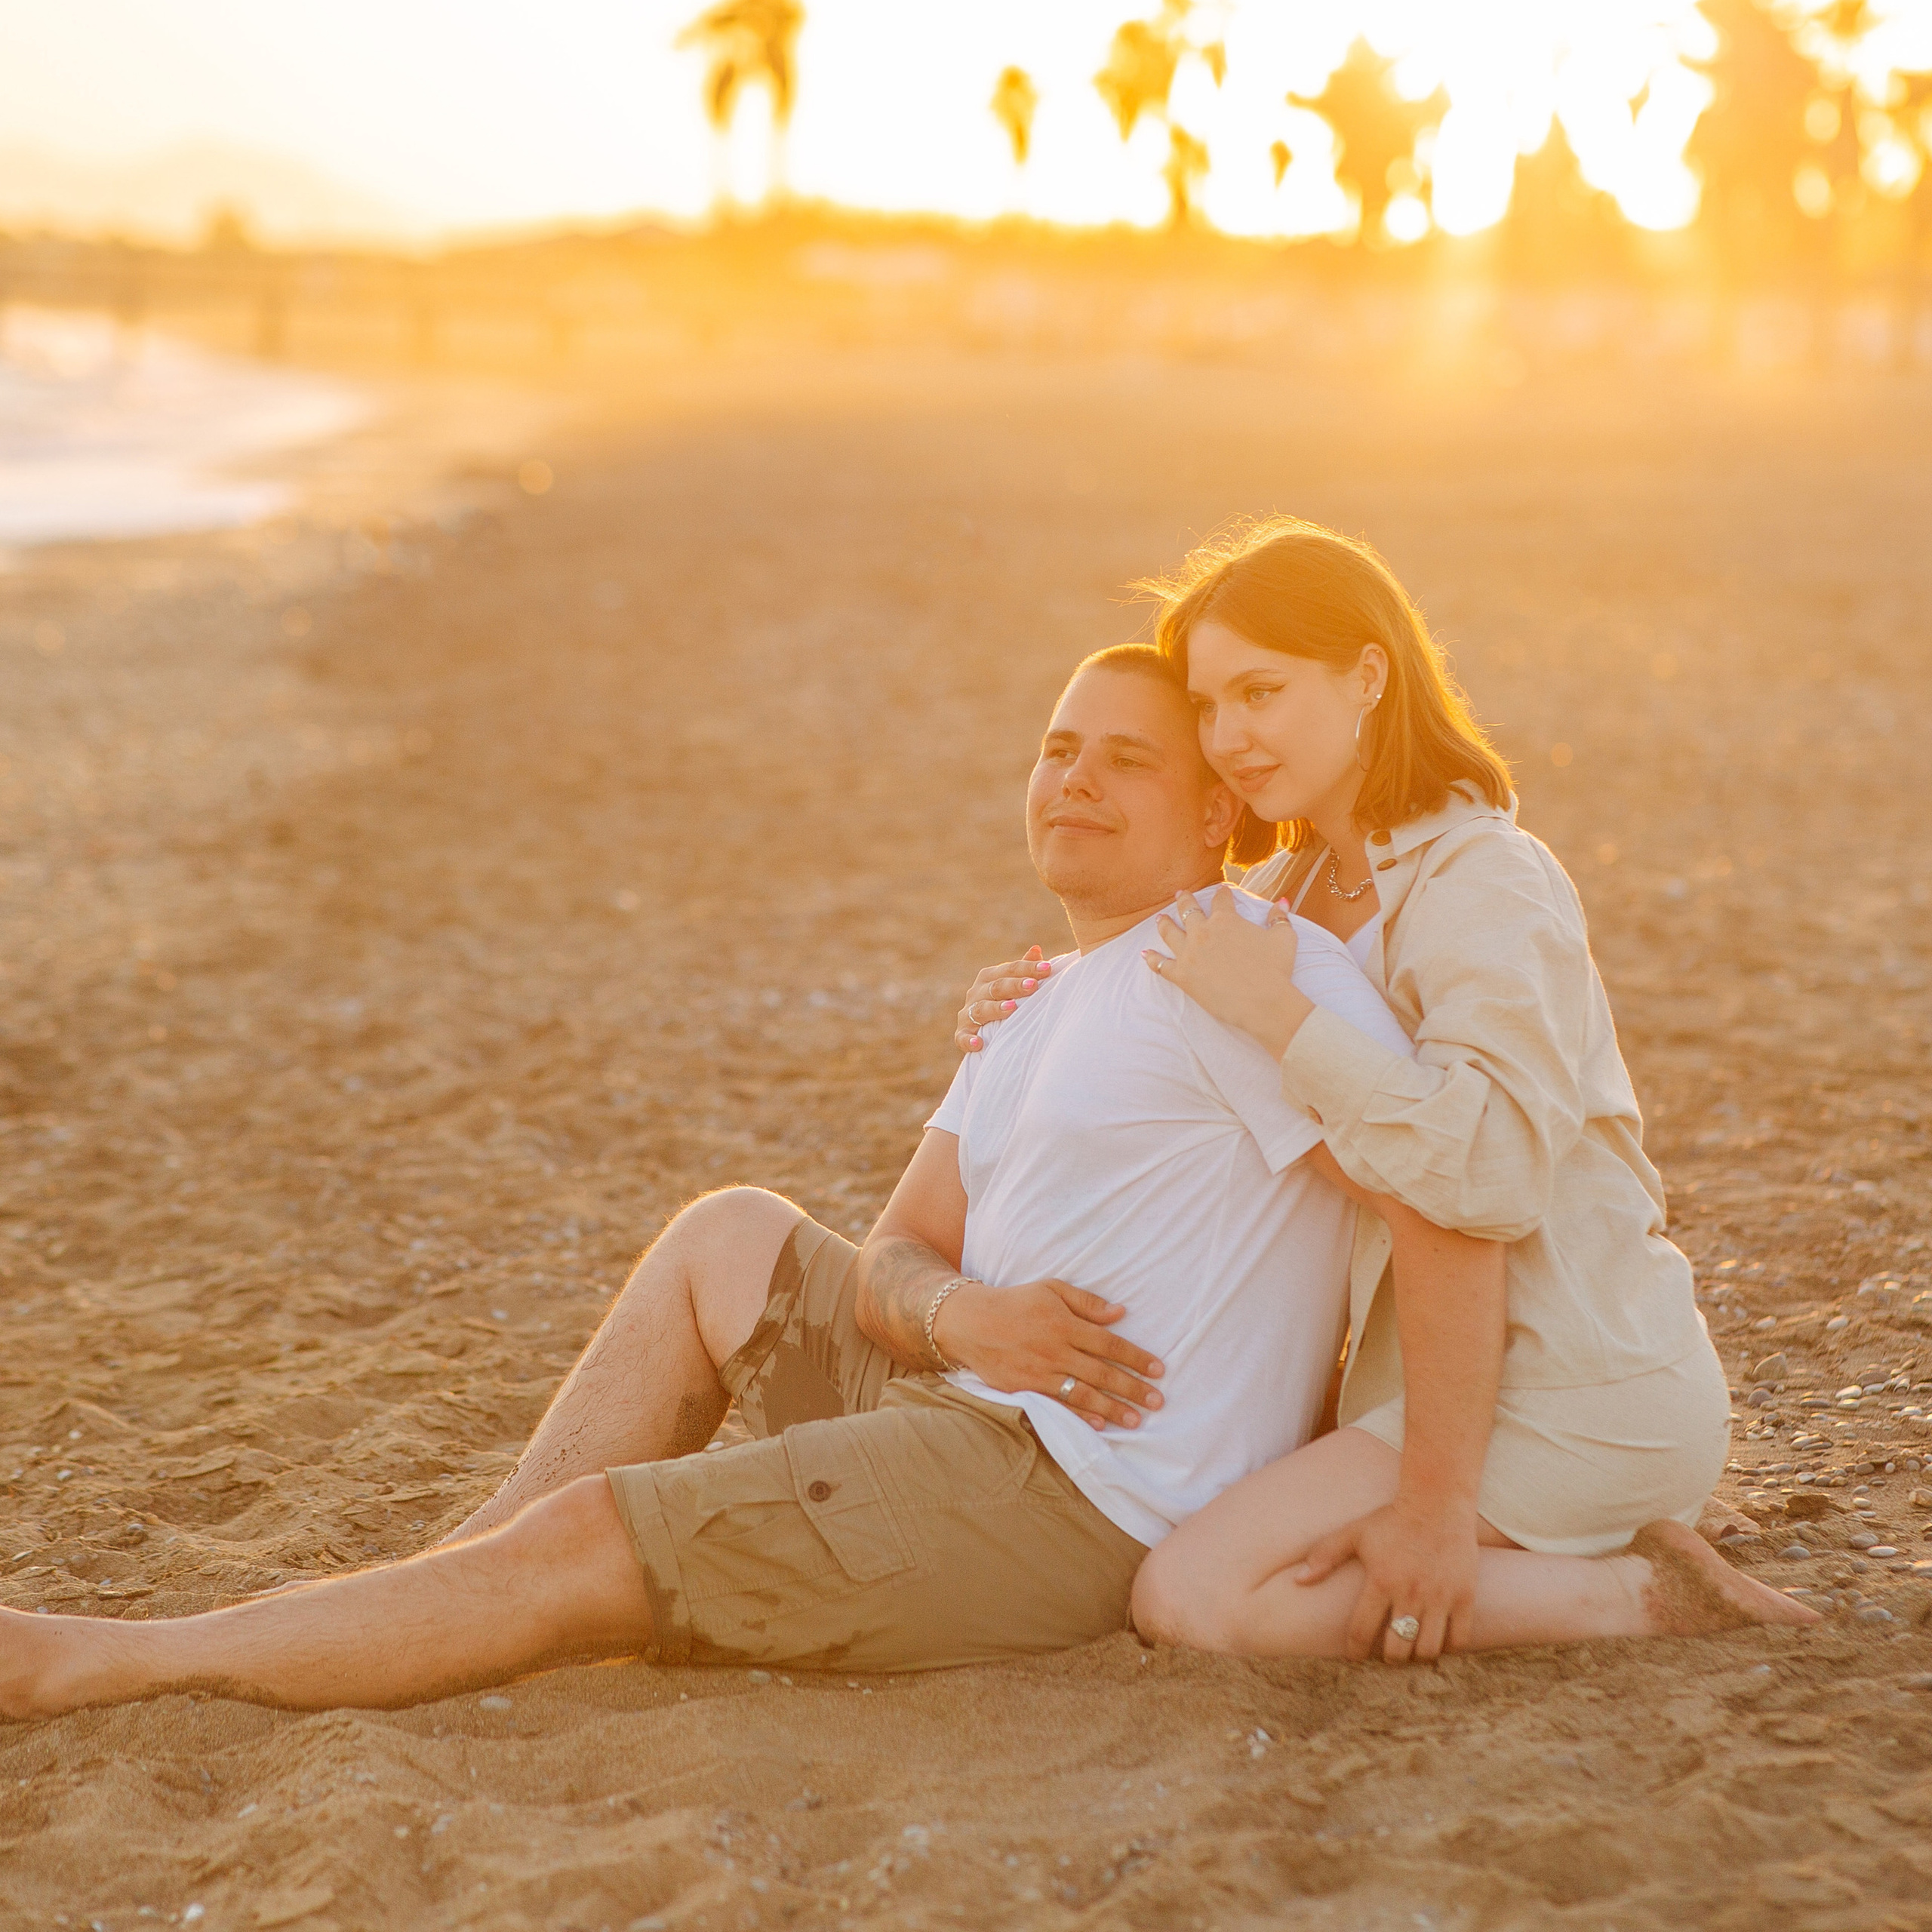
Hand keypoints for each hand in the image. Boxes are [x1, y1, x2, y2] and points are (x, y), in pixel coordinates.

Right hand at [932, 1280, 1163, 1430]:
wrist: (970, 1322)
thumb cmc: (1016, 1303)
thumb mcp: (1051, 1289)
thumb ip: (1087, 1303)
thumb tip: (1121, 1313)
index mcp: (1064, 1323)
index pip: (1109, 1344)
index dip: (1136, 1358)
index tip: (1158, 1370)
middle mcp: (1055, 1350)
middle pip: (1102, 1373)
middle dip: (1132, 1389)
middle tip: (1157, 1402)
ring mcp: (1039, 1372)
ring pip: (1083, 1394)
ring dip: (1112, 1408)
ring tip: (1136, 1420)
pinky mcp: (1025, 1388)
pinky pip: (1058, 1405)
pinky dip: (1079, 1416)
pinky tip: (1099, 1425)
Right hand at [955, 946, 1050, 1052]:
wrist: (983, 1031)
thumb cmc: (1004, 1002)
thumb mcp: (1013, 984)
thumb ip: (1023, 970)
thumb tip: (1036, 949)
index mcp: (989, 977)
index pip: (1010, 969)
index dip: (1028, 968)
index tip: (1048, 969)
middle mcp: (976, 992)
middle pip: (997, 987)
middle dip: (1015, 986)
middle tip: (1033, 986)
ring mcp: (968, 1013)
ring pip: (981, 1009)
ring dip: (995, 1009)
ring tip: (1012, 1008)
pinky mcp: (962, 1034)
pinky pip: (963, 1037)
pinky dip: (969, 1040)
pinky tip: (979, 1044)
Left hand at [1146, 888, 1310, 1060]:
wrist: (1263, 1001)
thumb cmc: (1276, 970)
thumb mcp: (1284, 938)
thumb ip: (1280, 918)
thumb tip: (1282, 901)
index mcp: (1226, 920)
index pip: (1221, 901)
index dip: (1222, 894)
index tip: (1220, 890)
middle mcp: (1203, 931)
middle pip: (1189, 910)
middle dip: (1185, 900)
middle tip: (1181, 894)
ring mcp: (1189, 953)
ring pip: (1170, 932)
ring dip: (1164, 924)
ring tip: (1160, 918)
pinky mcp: (1181, 975)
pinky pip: (1160, 964)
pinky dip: (1152, 958)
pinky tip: (1145, 954)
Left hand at [1295, 1494, 1479, 1662]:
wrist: (1437, 1502)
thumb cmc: (1392, 1520)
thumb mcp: (1355, 1533)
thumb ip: (1325, 1556)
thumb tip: (1298, 1580)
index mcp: (1381, 1581)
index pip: (1361, 1631)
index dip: (1354, 1651)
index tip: (1354, 1656)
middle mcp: (1410, 1593)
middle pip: (1397, 1648)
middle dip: (1389, 1657)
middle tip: (1388, 1653)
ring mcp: (1440, 1597)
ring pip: (1427, 1649)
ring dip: (1417, 1655)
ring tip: (1412, 1648)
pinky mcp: (1464, 1596)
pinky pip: (1459, 1639)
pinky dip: (1448, 1647)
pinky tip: (1439, 1640)